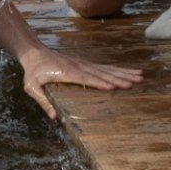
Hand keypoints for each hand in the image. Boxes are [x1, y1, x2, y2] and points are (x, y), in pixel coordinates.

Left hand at [17, 47, 143, 118]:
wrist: (35, 53)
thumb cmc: (33, 72)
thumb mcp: (31, 87)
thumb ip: (42, 101)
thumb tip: (54, 116)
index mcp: (66, 73)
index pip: (86, 79)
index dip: (100, 83)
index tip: (114, 87)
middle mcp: (78, 67)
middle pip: (101, 73)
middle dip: (119, 78)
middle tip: (136, 81)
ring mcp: (83, 64)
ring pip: (106, 69)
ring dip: (123, 72)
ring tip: (139, 75)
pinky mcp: (85, 64)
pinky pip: (103, 67)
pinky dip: (116, 70)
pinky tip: (127, 72)